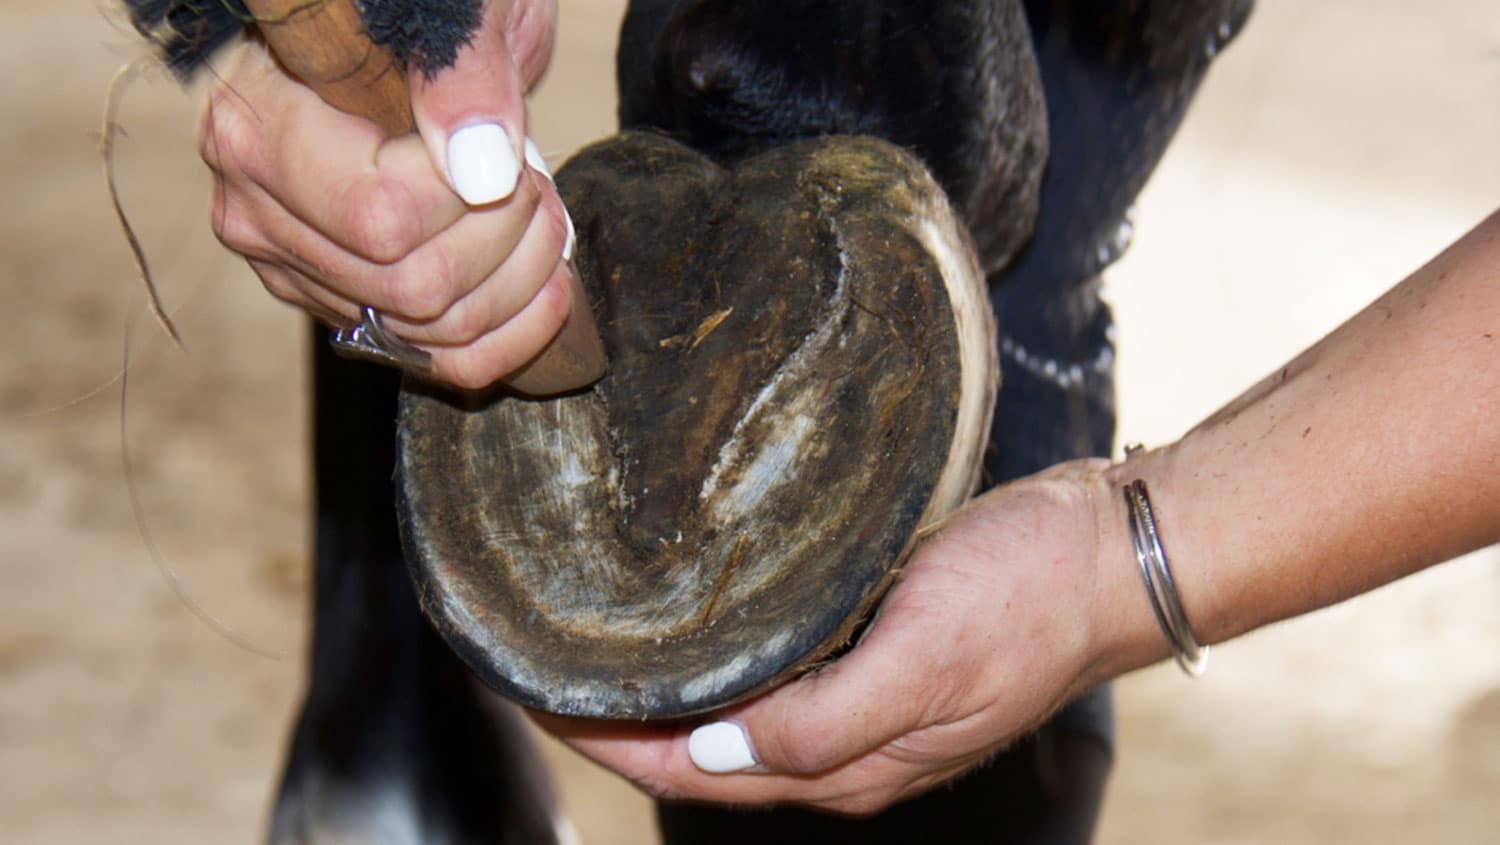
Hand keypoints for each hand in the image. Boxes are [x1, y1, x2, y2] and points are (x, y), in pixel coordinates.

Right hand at [199, 1, 575, 388]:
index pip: (383, 215)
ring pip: (428, 328)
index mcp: (259, 125)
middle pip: (410, 284)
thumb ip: (464, 71)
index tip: (505, 144)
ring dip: (518, 281)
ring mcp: (294, 265)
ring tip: (542, 215)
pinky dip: (508, 335)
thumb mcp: (454, 10)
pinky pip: (433, 360)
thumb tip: (480, 165)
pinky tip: (547, 289)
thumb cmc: (423, 14)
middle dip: (507, 237)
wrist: (400, 34)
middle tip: (533, 179)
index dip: (475, 194)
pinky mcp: (339, 303)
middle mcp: (258, 208)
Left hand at [538, 459, 1157, 815]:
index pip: (687, 769)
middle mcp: (842, 746)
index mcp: (845, 765)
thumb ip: (823, 723)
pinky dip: (716, 655)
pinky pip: (772, 669)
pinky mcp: (874, 650)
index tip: (528, 697)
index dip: (601, 742)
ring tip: (592, 641)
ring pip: (729, 711)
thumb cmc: (1027, 600)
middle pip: (695, 750)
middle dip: (611, 718)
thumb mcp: (926, 660)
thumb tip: (710, 756)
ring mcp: (859, 701)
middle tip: (538, 662)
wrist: (1109, 551)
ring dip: (659, 689)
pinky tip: (691, 616)